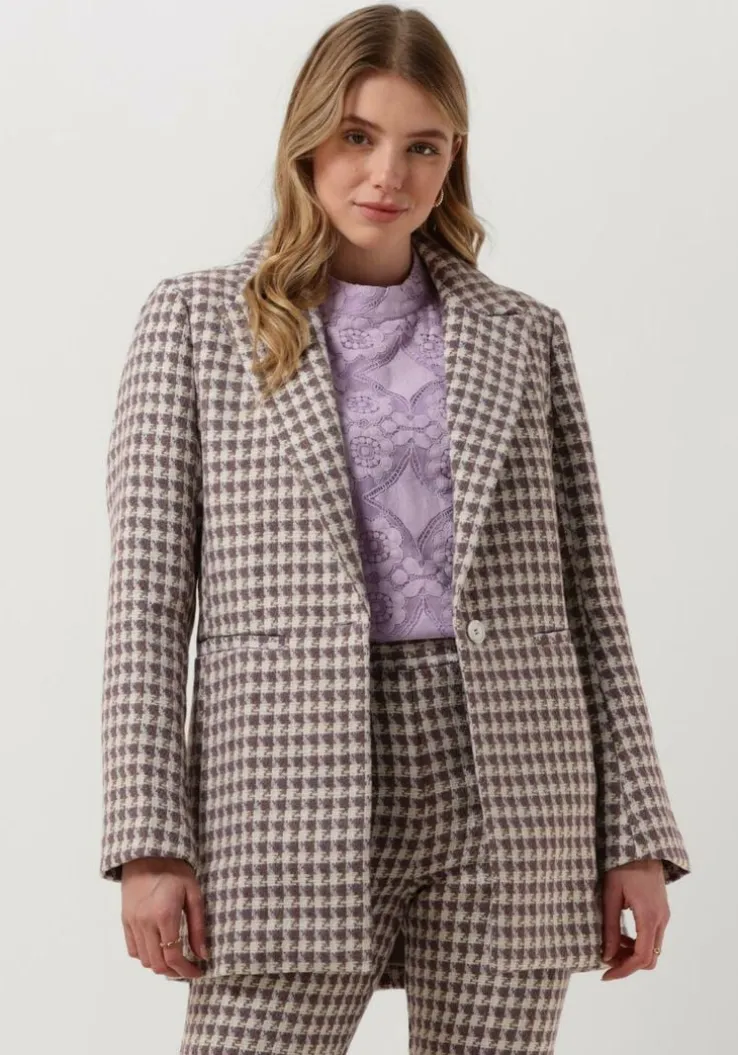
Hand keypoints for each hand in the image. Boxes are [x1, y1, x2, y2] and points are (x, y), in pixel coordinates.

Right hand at [121, 857, 208, 978]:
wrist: (148, 854)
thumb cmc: (175, 871)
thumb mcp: (193, 894)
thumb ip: (198, 927)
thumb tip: (203, 954)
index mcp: (165, 915)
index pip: (173, 956)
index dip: (187, 970)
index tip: (199, 971)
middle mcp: (145, 923)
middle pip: (157, 964)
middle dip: (175, 972)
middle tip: (189, 968)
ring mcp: (132, 923)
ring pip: (144, 960)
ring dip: (161, 965)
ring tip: (176, 959)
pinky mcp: (125, 921)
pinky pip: (133, 950)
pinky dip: (146, 956)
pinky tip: (159, 949)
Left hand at [600, 857, 669, 980]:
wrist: (640, 845)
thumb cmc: (622, 866)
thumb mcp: (610, 895)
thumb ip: (610, 927)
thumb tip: (607, 955)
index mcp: (649, 917)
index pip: (641, 957)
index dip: (623, 970)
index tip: (605, 975)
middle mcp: (661, 920)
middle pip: (649, 958)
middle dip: (628, 964)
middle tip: (606, 960)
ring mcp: (663, 916)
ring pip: (652, 949)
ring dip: (632, 953)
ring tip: (610, 946)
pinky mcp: (661, 911)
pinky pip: (652, 936)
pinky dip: (638, 942)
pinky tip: (621, 936)